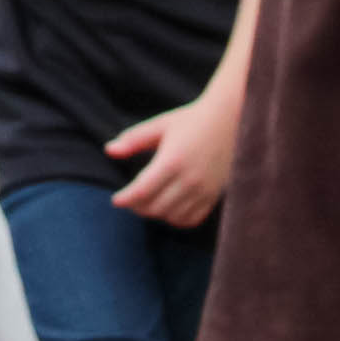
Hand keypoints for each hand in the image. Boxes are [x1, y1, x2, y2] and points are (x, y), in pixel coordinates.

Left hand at [104, 86, 236, 226]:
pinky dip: (175, 218)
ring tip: (147, 201)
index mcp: (172, 160)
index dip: (125, 199)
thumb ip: (133, 139)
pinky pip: (191, 219)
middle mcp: (189, 179)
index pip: (142, 191)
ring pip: (171, 216)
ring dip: (155, 213)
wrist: (231, 120)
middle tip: (130, 199)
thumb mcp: (160, 125)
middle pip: (154, 207)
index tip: (116, 200)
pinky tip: (168, 207)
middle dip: (137, 206)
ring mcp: (203, 190)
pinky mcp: (213, 196)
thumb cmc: (191, 120)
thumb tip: (109, 150)